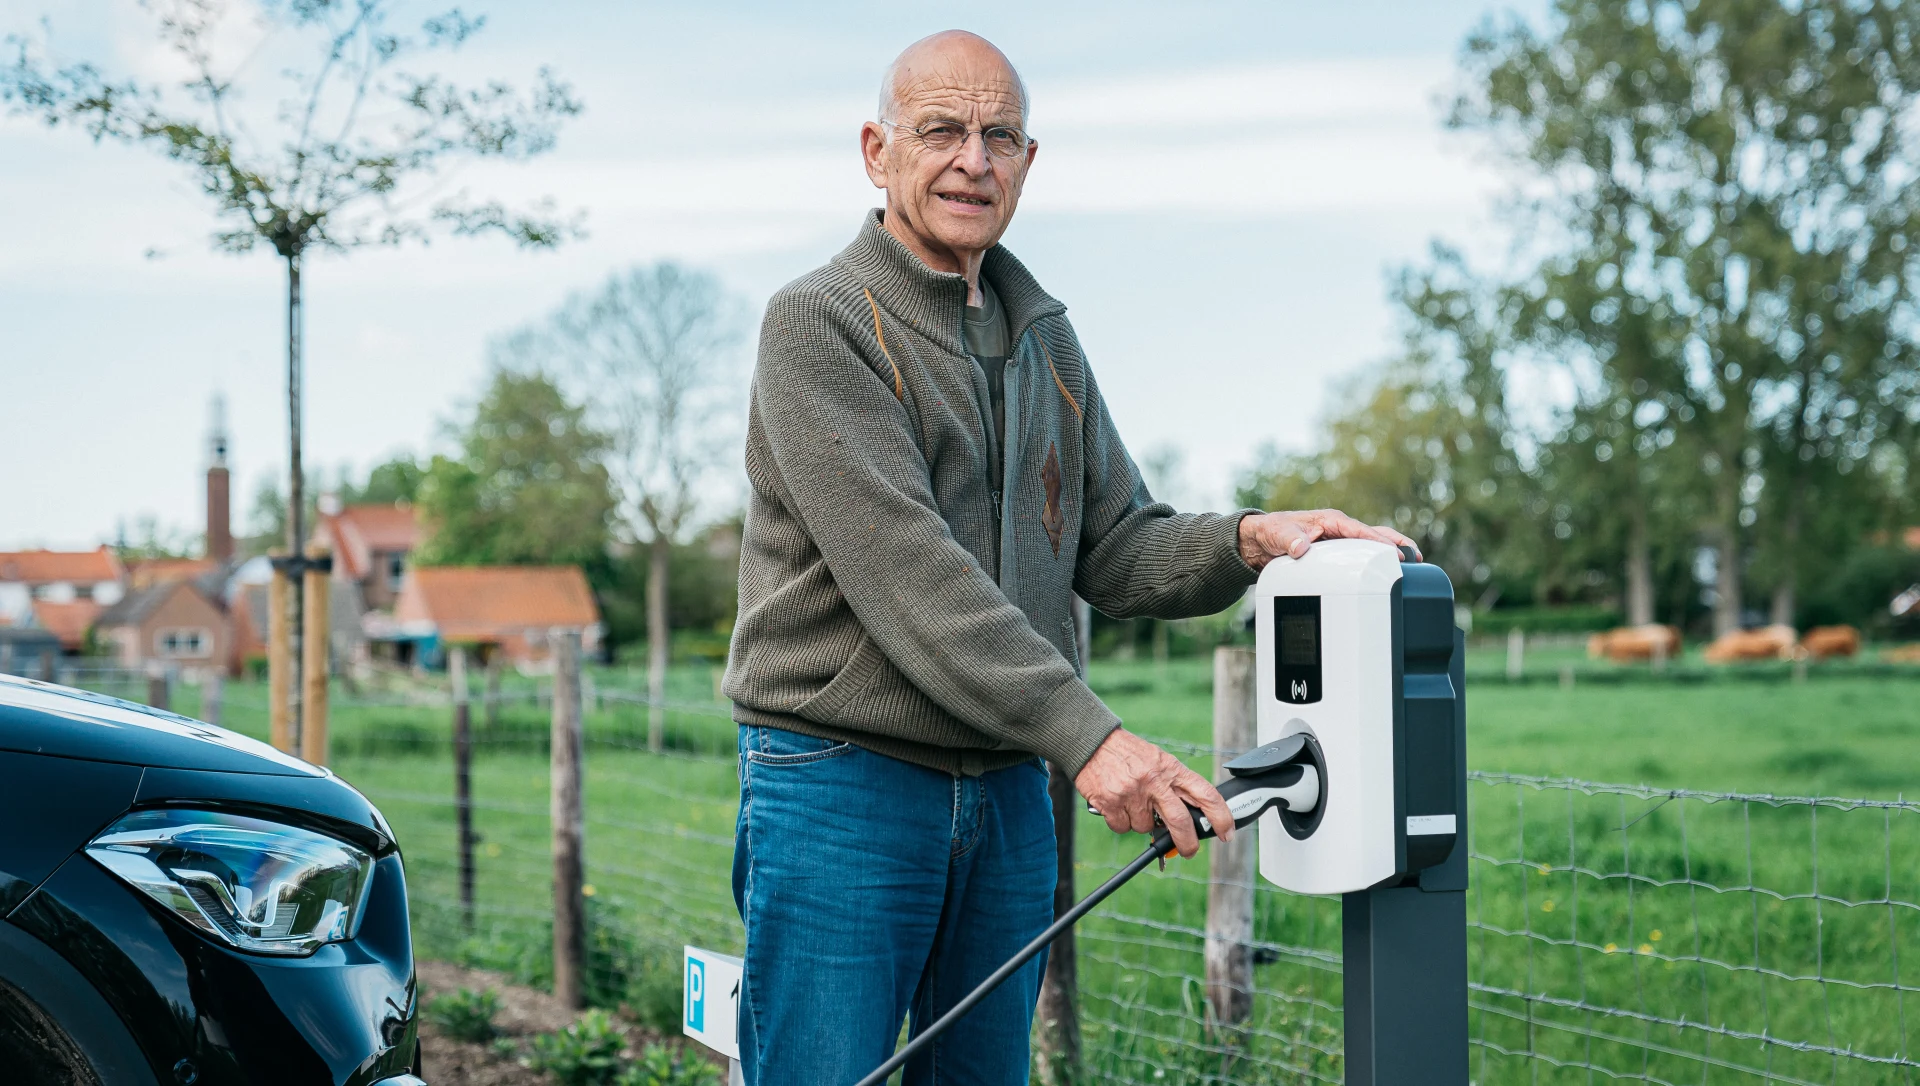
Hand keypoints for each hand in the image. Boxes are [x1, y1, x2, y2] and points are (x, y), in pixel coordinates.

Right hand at [1074, 729, 1233, 857]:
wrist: (1092, 741)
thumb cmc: (1128, 753)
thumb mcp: (1158, 761)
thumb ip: (1173, 786)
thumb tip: (1189, 818)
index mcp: (1171, 769)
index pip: (1205, 794)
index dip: (1221, 816)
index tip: (1227, 832)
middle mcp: (1154, 781)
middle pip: (1180, 822)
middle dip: (1188, 843)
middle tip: (1190, 851)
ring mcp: (1132, 793)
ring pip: (1146, 828)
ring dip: (1141, 824)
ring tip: (1132, 803)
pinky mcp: (1111, 803)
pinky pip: (1122, 828)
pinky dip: (1121, 822)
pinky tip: (1116, 805)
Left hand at [1237, 509, 1418, 571]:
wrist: (1261, 541)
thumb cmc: (1271, 532)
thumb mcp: (1278, 534)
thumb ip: (1289, 539)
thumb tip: (1300, 546)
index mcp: (1330, 521)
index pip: (1360, 531)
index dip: (1378, 541)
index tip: (1394, 552)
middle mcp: (1338, 529)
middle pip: (1373, 534)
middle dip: (1395, 543)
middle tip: (1415, 555)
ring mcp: (1339, 541)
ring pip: (1370, 545)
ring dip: (1390, 552)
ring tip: (1412, 564)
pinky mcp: (1336, 552)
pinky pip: (1360, 555)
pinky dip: (1375, 561)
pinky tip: (1386, 572)